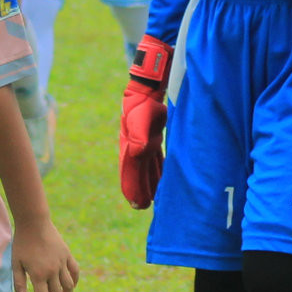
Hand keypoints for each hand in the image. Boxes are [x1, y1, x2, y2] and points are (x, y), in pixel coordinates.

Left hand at [12, 218, 79, 291]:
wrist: (34, 223)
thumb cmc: (22, 243)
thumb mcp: (16, 263)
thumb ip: (19, 283)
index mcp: (38, 275)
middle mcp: (52, 271)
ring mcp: (61, 263)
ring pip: (69, 286)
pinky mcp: (67, 255)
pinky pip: (75, 271)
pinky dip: (75, 281)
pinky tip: (72, 287)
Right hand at [118, 36, 171, 207]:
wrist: (149, 84)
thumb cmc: (144, 100)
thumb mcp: (141, 117)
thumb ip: (140, 135)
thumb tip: (138, 153)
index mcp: (130, 143)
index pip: (131, 170)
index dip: (132, 186)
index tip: (136, 203)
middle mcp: (135, 145)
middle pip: (137, 171)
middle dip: (139, 188)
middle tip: (141, 207)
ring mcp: (143, 140)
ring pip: (146, 166)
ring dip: (147, 181)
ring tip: (150, 198)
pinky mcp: (153, 136)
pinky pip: (155, 158)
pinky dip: (156, 170)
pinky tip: (161, 178)